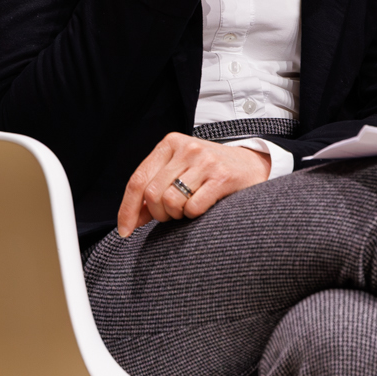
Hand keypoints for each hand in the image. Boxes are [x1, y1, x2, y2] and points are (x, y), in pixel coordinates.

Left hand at [116, 133, 271, 235]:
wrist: (252, 164)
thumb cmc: (209, 172)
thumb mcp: (179, 171)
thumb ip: (154, 189)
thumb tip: (130, 220)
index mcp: (169, 144)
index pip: (137, 180)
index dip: (127, 209)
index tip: (124, 231)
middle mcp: (185, 148)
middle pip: (152, 194)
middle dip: (158, 214)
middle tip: (172, 216)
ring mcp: (204, 161)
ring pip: (171, 201)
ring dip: (177, 215)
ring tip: (188, 210)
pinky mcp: (222, 177)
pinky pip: (193, 208)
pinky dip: (194, 216)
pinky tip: (203, 208)